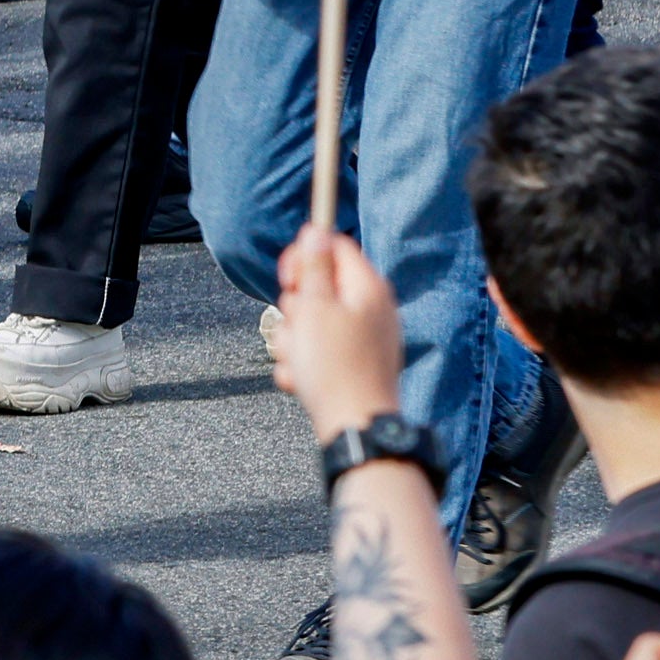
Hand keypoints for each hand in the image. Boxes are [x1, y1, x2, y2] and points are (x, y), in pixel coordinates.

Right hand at [272, 225, 405, 442]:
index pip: (334, 246)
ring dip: (294, 338)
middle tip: (297, 325)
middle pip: (320, 286)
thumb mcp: (315, 309)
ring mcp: (364, 337)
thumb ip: (314, 268)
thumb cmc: (334, 368)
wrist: (354, 428)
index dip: (304, 256)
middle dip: (296, 306)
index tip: (287, 278)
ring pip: (313, 321)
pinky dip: (304, 362)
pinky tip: (301, 378)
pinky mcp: (354, 363)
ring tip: (298, 359)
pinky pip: (319, 350)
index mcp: (367, 287)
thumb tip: (316, 231)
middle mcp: (371, 308)